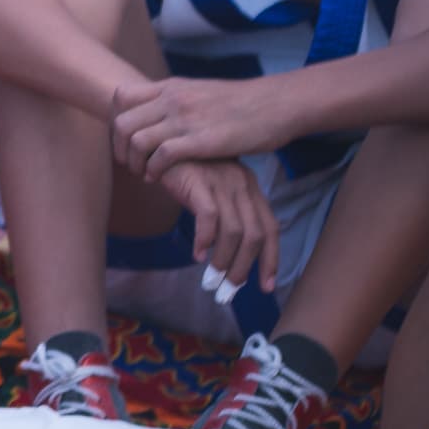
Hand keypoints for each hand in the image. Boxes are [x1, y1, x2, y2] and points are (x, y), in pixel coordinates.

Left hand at [112, 76, 298, 179]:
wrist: (278, 103)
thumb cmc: (243, 103)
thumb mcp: (201, 91)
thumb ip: (177, 99)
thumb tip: (158, 112)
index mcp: (171, 87)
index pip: (121, 97)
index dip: (115, 120)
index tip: (124, 139)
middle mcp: (173, 100)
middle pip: (122, 123)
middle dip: (118, 147)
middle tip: (129, 163)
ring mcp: (186, 119)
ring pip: (136, 140)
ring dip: (134, 162)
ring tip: (143, 173)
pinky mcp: (201, 140)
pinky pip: (161, 156)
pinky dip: (153, 170)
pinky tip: (158, 178)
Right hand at [155, 156, 280, 296]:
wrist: (158, 138)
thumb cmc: (183, 167)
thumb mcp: (211, 188)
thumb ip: (224, 211)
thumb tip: (227, 248)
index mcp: (250, 188)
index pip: (270, 228)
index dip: (271, 259)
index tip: (266, 286)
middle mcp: (242, 185)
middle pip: (256, 235)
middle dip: (245, 268)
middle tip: (230, 291)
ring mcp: (222, 183)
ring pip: (235, 232)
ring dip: (224, 261)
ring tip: (211, 280)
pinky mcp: (200, 182)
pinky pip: (209, 218)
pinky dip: (205, 240)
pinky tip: (196, 254)